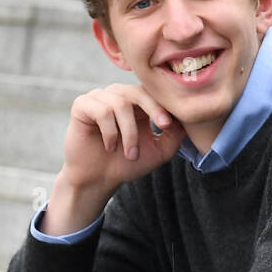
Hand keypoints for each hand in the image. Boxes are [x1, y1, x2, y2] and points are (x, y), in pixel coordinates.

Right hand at [44, 83, 186, 233]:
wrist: (98, 179)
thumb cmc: (127, 164)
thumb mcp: (159, 150)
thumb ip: (175, 134)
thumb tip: (189, 118)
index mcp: (137, 103)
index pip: (153, 93)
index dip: (164, 105)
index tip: (170, 124)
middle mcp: (118, 96)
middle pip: (139, 91)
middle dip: (154, 109)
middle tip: (163, 127)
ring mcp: (99, 98)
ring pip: (120, 104)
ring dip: (129, 133)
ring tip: (131, 153)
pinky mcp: (82, 105)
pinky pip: (101, 110)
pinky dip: (109, 132)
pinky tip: (109, 146)